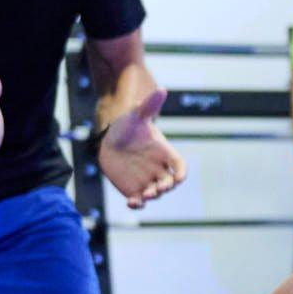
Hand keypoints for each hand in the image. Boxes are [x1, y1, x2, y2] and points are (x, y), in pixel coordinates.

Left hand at [100, 88, 187, 205]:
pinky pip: (139, 200)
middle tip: (159, 188)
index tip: (178, 178)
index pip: (180, 167)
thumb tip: (162, 89)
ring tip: (145, 196)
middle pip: (169, 183)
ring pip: (156, 193)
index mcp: (165, 154)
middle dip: (166, 187)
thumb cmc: (128, 126)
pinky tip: (132, 203)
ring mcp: (147, 180)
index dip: (181, 173)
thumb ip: (149, 106)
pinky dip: (137, 204)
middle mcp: (159, 170)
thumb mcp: (137, 115)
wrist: (111, 139)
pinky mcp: (133, 189)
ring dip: (153, 196)